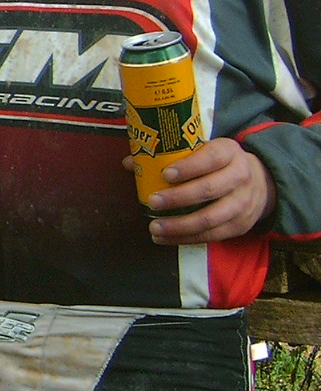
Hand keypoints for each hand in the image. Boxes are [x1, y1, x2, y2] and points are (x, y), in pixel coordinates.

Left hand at [136, 138, 275, 244]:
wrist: (259, 183)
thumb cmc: (218, 165)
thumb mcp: (203, 151)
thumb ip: (169, 155)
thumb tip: (130, 162)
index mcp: (228, 152)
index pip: (211, 158)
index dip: (188, 167)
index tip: (165, 174)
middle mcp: (240, 176)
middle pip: (209, 189)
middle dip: (178, 198)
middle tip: (153, 202)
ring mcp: (242, 203)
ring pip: (210, 218)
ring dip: (179, 225)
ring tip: (155, 227)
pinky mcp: (240, 225)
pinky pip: (211, 235)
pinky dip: (186, 239)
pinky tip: (165, 238)